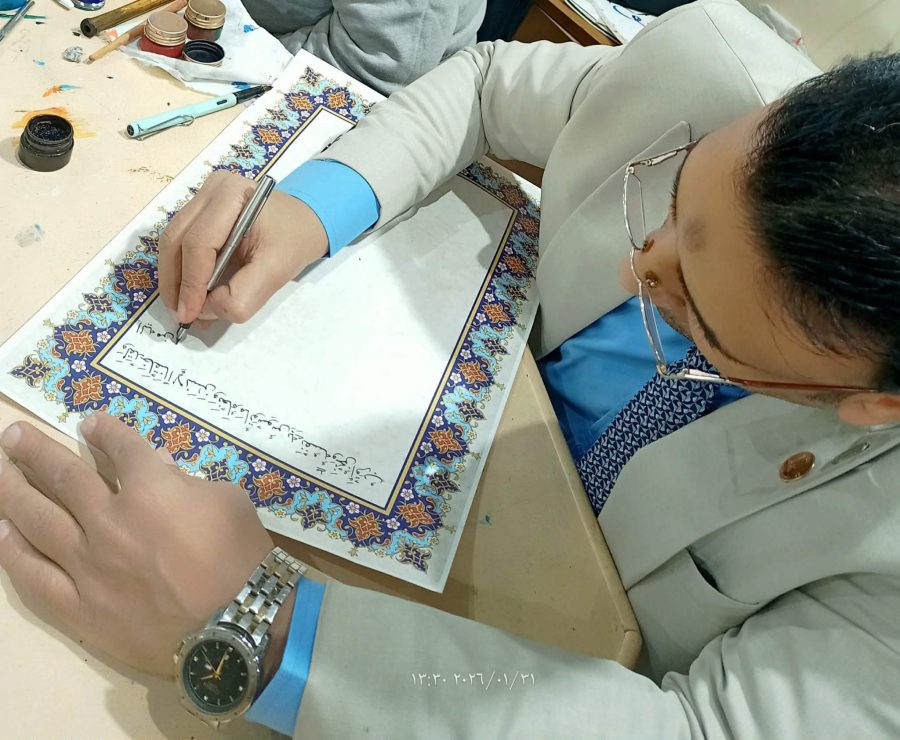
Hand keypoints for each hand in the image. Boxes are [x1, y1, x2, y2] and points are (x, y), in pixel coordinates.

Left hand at [0, 413, 276, 676]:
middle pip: (63, 475)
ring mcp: (87, 564)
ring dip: (12, 490)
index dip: (104, 431)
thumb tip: (161, 471)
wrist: (237, 625)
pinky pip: (35, 576)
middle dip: (36, 451)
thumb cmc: (241, 557)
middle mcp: (108, 519)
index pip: (120, 448)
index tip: (90, 423)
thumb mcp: (228, 501)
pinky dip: (12, 552)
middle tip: (13, 437)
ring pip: (37, 519)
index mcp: (150, 488)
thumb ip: (188, 482)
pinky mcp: (78, 606)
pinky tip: (0, 532)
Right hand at [158, 170, 328, 326]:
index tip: (189, 315)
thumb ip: (242, 294)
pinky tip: (189, 294)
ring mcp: (201, 197)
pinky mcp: (198, 209)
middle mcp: (210, 189)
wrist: (304, 221)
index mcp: (231, 194)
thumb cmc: (294, 241)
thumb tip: (206, 310)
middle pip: (176, 240)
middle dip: (175, 283)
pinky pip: (180, 242)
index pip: (199, 243)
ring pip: (172, 242)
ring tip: (184, 308)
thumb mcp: (277, 271)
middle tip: (181, 315)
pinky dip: (181, 271)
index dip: (190, 284)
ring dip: (174, 279)